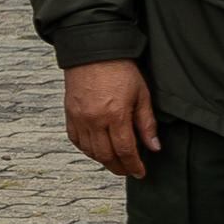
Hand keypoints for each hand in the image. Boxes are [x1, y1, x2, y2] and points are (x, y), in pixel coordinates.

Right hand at [64, 60, 162, 177]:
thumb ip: (146, 123)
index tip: (140, 172)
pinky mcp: (70, 114)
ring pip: (90, 151)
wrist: (93, 51)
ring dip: (103, 160)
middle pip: (106, 156)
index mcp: (115, 115)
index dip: (133, 165)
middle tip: (128, 170)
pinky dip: (87, 149)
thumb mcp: (141, 94)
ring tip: (115, 161)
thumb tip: (153, 147)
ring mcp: (80, 118)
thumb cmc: (120, 69)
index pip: (125, 150)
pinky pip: (76, 140)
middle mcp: (95, 120)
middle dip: (119, 167)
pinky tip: (97, 149)